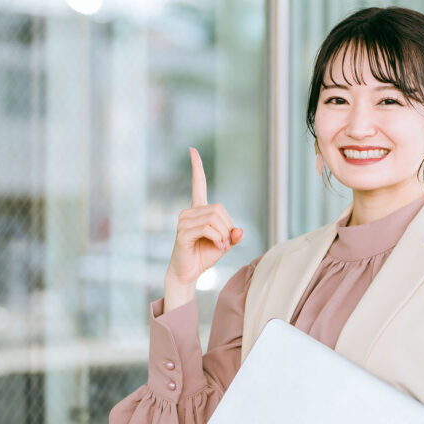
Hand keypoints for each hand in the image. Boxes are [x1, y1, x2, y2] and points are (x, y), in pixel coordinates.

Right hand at [165, 148, 243, 295]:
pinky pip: (208, 228)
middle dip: (227, 227)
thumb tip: (240, 230)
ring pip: (214, 219)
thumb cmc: (204, 256)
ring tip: (218, 245)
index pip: (198, 185)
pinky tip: (216, 246)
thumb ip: (233, 235)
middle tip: (224, 242)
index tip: (192, 150)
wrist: (188, 274)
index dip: (196, 168)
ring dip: (223, 235)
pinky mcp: (183, 233)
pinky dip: (218, 238)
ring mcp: (183, 221)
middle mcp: (188, 212)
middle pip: (218, 209)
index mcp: (197, 211)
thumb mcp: (224, 244)